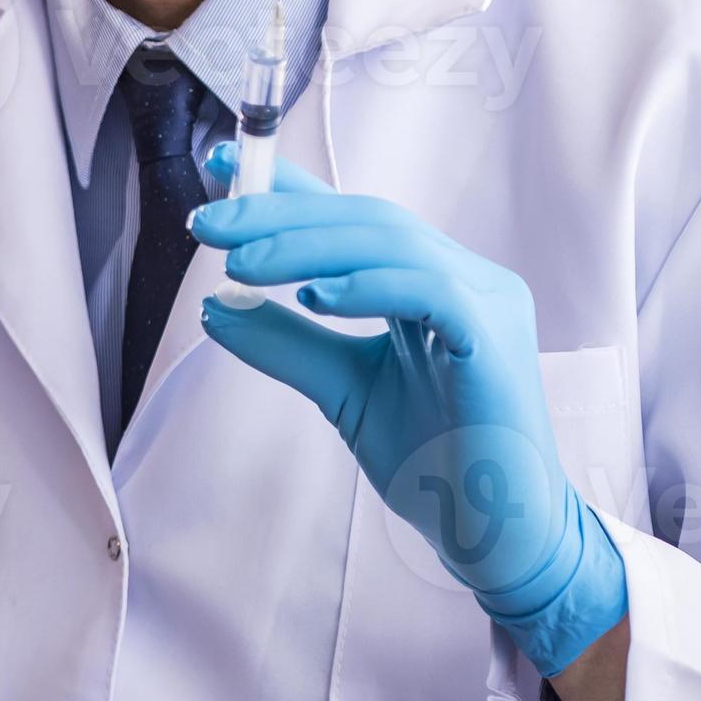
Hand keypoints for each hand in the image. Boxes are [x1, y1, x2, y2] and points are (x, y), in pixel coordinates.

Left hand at [191, 148, 627, 680]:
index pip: (352, 217)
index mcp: (430, 281)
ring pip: (390, 242)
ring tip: (240, 263)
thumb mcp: (340, 388)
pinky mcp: (494, 338)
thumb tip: (214, 305)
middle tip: (207, 225)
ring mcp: (485, 301)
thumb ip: (286, 342)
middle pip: (364, 219)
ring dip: (306, 246)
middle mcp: (463, 277)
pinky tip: (314, 298)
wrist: (493, 533)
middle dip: (280, 214)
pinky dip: (368, 285)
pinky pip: (429, 290)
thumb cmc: (431, 460)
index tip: (219, 167)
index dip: (288, 187)